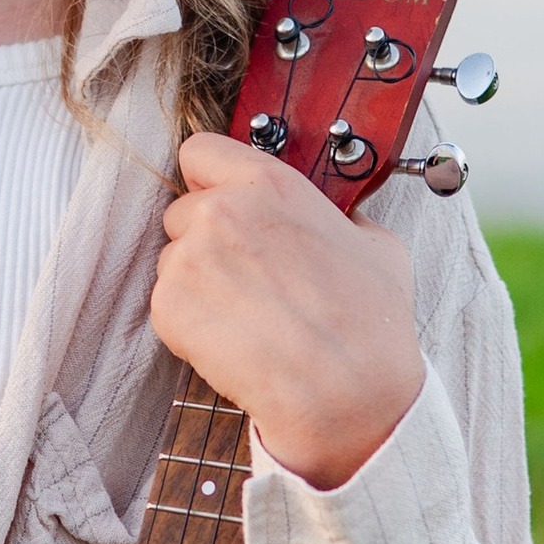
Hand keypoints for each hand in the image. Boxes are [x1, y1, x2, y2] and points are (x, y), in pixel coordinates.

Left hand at [151, 131, 424, 487]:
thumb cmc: (368, 323)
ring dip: (196, 285)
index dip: (207, 180)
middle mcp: (222, 209)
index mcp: (270, 184)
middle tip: (243, 279)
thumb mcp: (376, 245)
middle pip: (181, 212)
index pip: (200, 152)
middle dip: (203, 241)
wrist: (345, 391)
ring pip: (172, 262)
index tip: (219, 202)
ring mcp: (190, 257)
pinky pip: (166, 307)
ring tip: (245, 318)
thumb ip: (343, 218)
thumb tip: (342, 220)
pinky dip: (189, 326)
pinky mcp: (169, 305)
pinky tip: (232, 342)